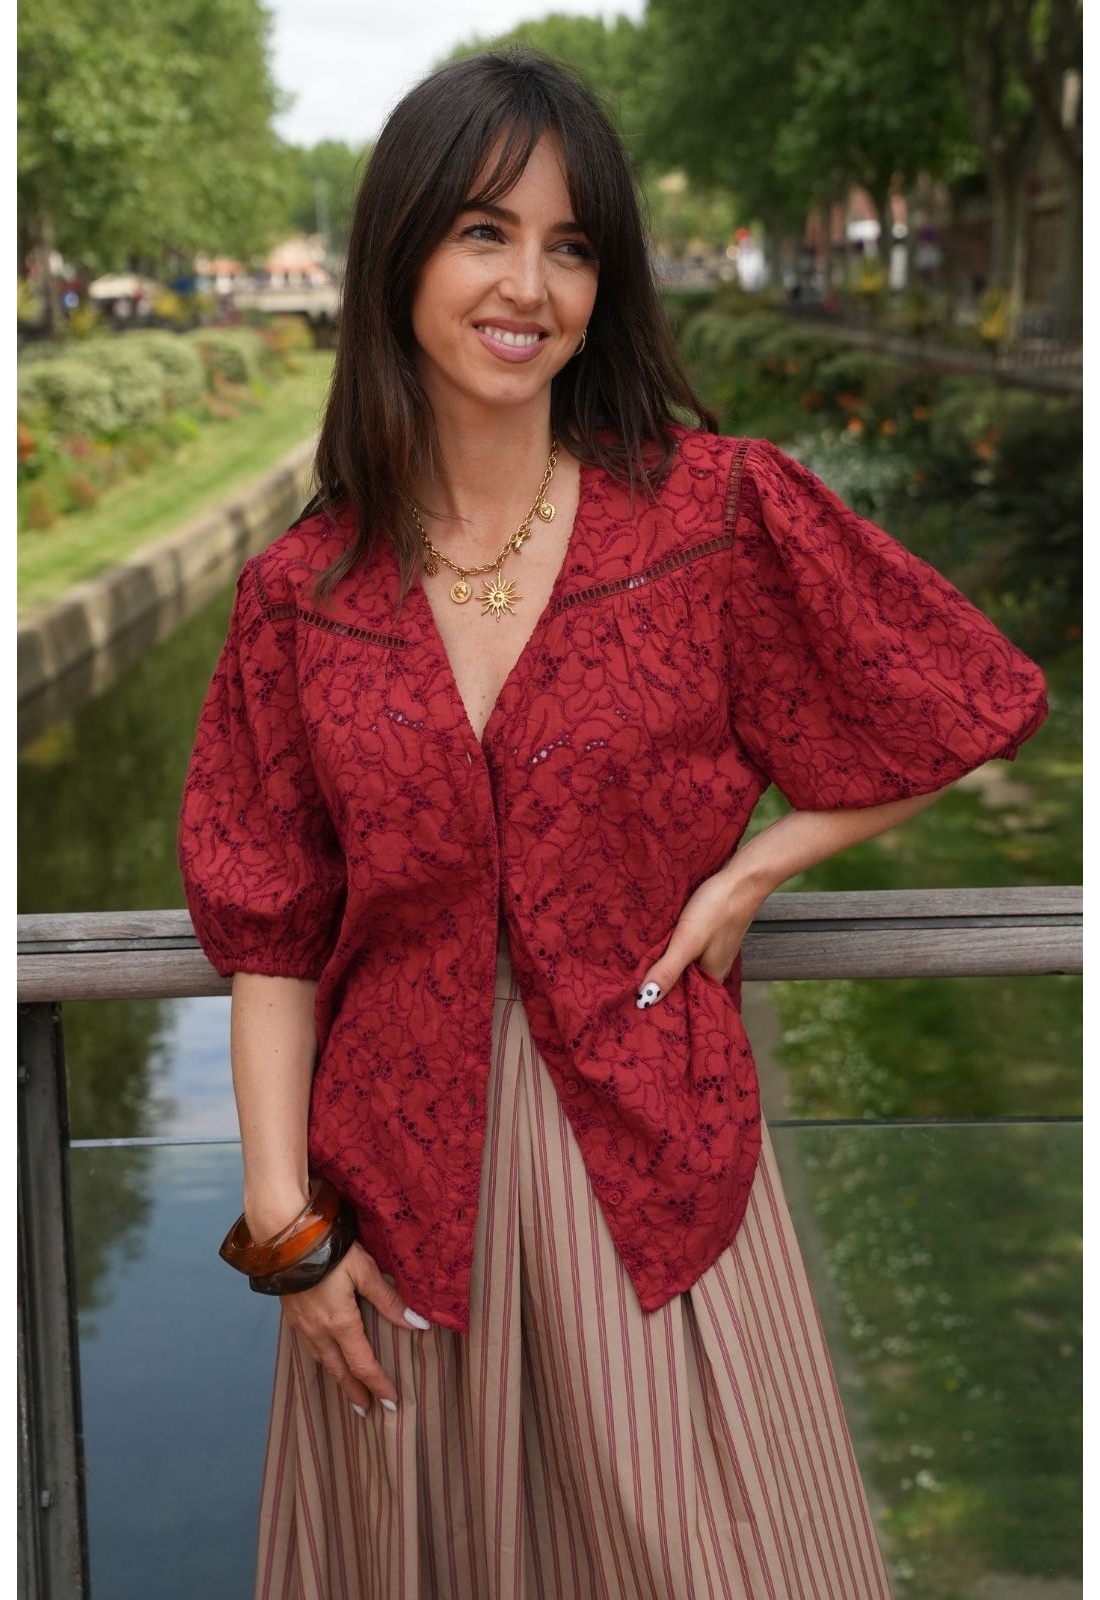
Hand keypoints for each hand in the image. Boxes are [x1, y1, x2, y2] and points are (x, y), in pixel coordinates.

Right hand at [278, 1241, 426, 1414]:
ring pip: (322, 1361)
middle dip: (355, 1392)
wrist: (286, 1238)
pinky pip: (309, 1347)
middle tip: (367, 1411)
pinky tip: (325, 1356)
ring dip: (337, 1377)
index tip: (391, 1404)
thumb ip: (389, 1299)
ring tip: (348, 1387)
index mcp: (340, 1324)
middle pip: (340, 1371)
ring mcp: (301, 1325)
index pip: (363, 1365)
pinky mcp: (291, 1316)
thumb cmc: (329, 1250)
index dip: (378, 1385)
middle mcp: (319, 1331)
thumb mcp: (364, 1270)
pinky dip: (322, 1359)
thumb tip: (418, 1324)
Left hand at [636, 868, 761, 1007]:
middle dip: (661, 981)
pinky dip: (676, 948)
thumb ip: (668, 970)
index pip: (682, 998)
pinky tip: (663, 942)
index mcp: (712, 977)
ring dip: (667, 963)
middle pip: (684, 981)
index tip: (634, 999)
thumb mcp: (688, 942)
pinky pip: (690, 948)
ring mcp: (716, 950)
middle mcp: (715, 968)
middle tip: (631, 982)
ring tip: (640, 964)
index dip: (659, 999)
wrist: (743, 878)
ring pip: (687, 964)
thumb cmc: (716, 909)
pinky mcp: (713, 934)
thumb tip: (645, 1001)